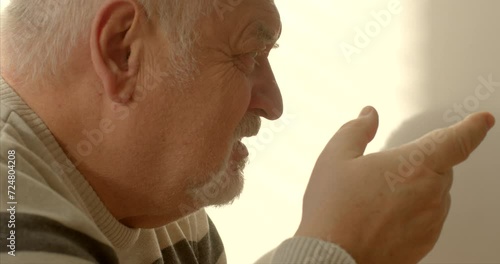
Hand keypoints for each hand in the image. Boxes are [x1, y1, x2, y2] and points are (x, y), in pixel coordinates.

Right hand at [295, 106, 494, 263]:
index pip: (457, 140)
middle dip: (418, 164)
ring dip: (415, 189)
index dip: (473, 127)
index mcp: (415, 164)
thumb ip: (356, 131)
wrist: (333, 258)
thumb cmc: (334, 210)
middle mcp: (431, 193)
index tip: (482, 120)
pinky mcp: (425, 242)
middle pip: (439, 168)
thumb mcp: (335, 158)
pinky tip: (380, 218)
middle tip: (382, 174)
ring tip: (375, 200)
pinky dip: (412, 213)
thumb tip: (368, 116)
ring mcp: (431, 221)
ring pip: (433, 194)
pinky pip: (427, 218)